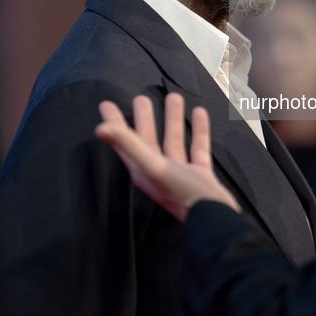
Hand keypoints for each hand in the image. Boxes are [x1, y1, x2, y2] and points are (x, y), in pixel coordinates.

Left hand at [95, 93, 240, 221]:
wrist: (214, 217)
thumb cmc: (182, 194)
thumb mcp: (153, 166)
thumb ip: (129, 145)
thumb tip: (101, 129)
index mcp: (143, 169)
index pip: (124, 142)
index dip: (114, 123)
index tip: (107, 105)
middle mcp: (158, 170)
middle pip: (148, 139)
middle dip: (144, 118)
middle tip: (140, 99)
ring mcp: (180, 172)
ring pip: (173, 140)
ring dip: (173, 119)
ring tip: (174, 98)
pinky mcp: (199, 173)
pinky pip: (197, 146)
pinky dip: (198, 129)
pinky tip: (199, 115)